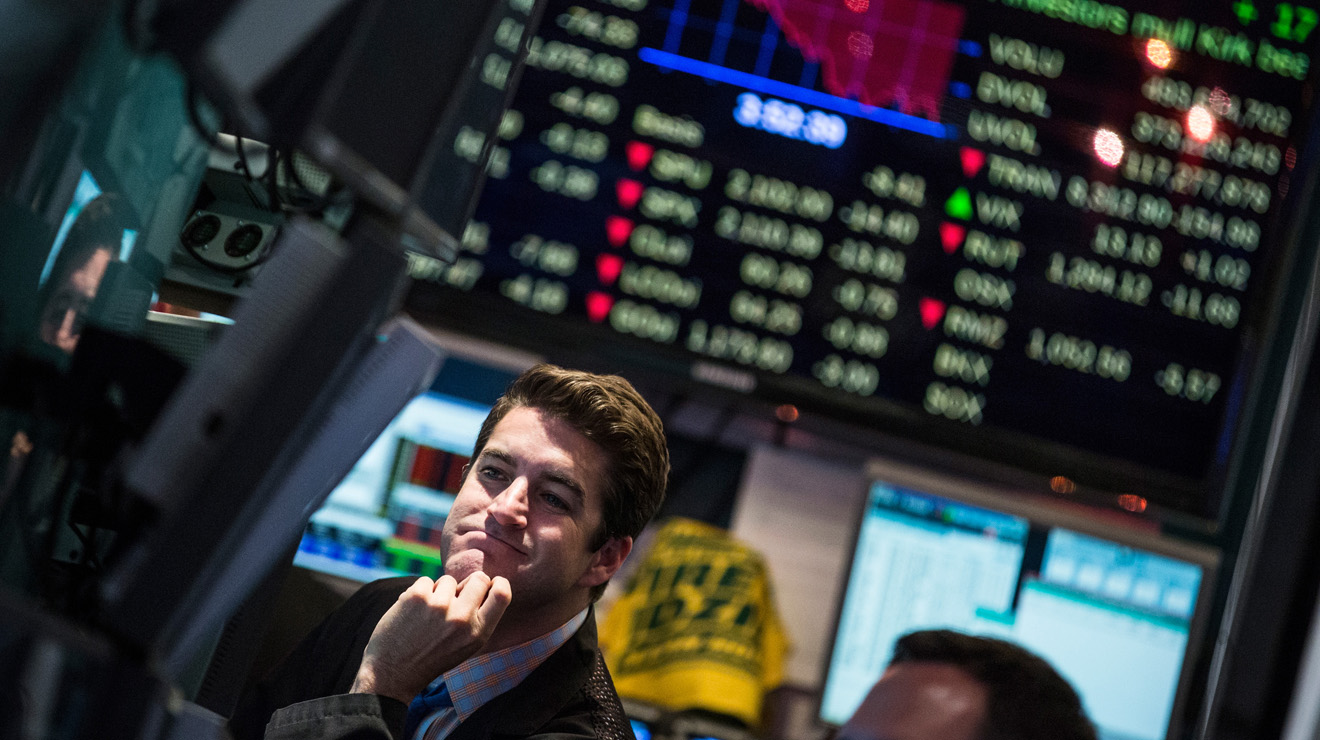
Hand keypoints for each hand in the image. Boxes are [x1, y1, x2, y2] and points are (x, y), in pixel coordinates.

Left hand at [350, 572, 511, 702]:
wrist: (392, 674)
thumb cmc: (430, 659)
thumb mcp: (465, 647)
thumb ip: (476, 619)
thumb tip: (479, 583)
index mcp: (478, 633)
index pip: (503, 594)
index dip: (499, 583)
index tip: (491, 583)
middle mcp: (462, 618)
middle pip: (479, 579)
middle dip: (468, 583)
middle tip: (454, 596)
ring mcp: (440, 605)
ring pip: (447, 580)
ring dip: (438, 592)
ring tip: (427, 615)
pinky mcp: (417, 597)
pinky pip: (425, 581)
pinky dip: (418, 593)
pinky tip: (412, 613)